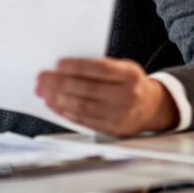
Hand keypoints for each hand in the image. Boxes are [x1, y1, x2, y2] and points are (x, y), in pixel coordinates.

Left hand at [35, 57, 177, 136]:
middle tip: (42, 78)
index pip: (100, 69)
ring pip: (83, 106)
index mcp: (130, 75)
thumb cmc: (130, 83)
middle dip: (60, 83)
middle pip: (87, 90)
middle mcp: (126, 96)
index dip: (78, 67)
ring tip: (43, 91)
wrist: (151, 107)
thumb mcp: (123, 68)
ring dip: (58, 99)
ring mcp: (119, 114)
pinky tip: (54, 104)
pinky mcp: (111, 128)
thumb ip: (100, 67)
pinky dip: (65, 112)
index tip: (57, 63)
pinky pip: (84, 120)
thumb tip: (65, 67)